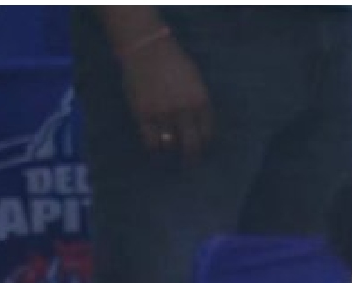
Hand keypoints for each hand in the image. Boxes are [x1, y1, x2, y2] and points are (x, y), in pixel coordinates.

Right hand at [120, 35, 213, 162]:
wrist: (147, 49)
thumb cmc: (174, 62)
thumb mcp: (195, 81)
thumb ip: (198, 102)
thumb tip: (199, 124)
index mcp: (201, 102)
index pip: (207, 133)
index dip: (204, 143)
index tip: (201, 147)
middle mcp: (184, 111)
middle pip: (192, 144)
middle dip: (192, 156)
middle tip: (189, 163)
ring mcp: (163, 114)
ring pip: (171, 144)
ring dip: (171, 151)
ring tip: (170, 153)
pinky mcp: (143, 114)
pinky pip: (150, 140)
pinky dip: (154, 148)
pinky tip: (154, 149)